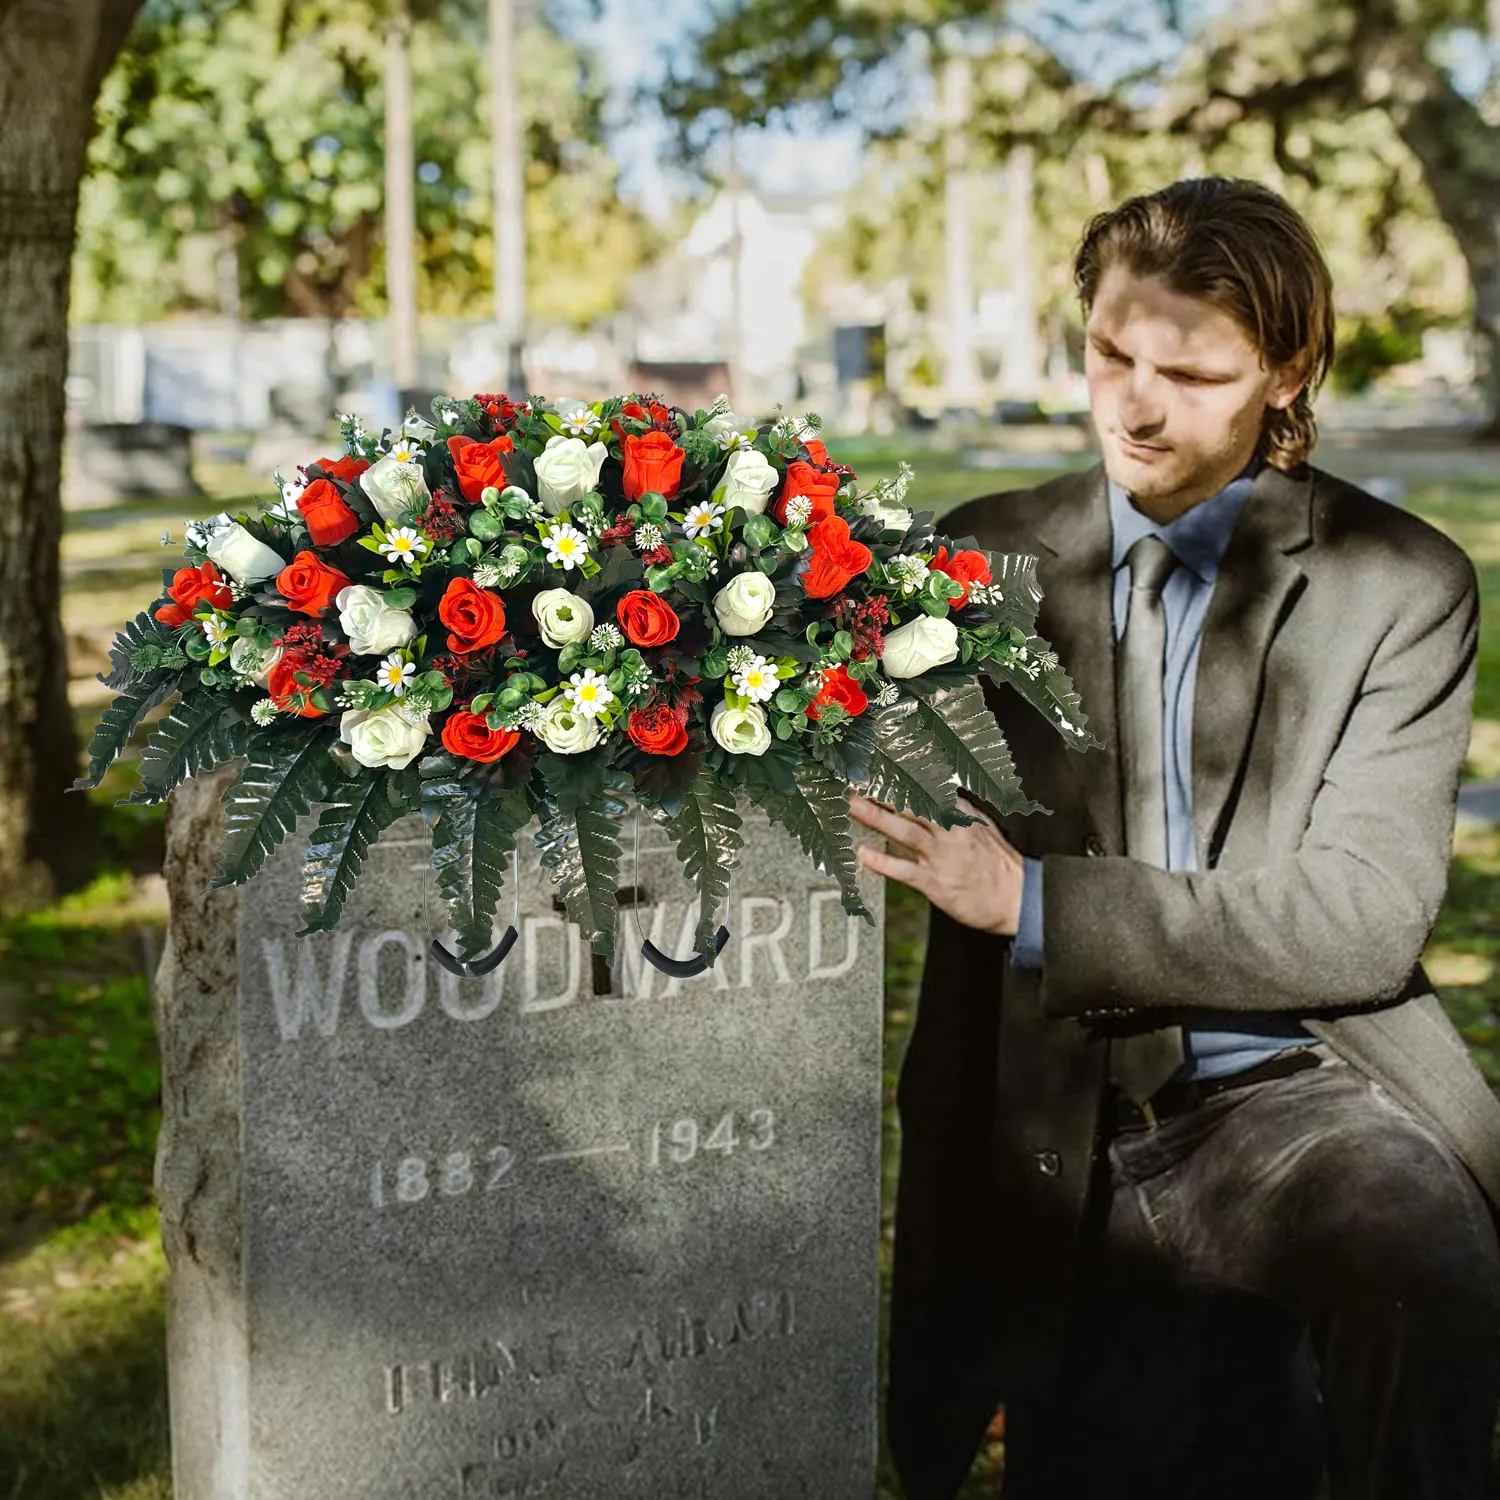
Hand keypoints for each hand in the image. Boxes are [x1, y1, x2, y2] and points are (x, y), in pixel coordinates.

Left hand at [848, 791, 1023, 936]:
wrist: (1018, 898)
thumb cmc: (999, 865)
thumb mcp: (982, 827)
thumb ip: (957, 810)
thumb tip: (938, 792)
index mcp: (962, 815)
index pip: (927, 790)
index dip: (901, 778)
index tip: (879, 767)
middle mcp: (950, 831)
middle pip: (910, 805)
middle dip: (881, 792)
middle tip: (856, 782)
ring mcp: (942, 856)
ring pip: (903, 831)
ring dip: (875, 817)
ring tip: (852, 806)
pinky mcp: (936, 883)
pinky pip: (904, 870)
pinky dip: (882, 862)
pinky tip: (863, 855)